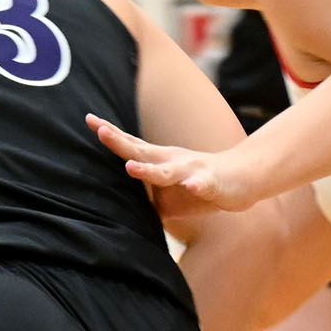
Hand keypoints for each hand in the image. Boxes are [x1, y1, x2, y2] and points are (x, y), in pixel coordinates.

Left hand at [86, 113, 261, 211]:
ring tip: (130, 167)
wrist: (242, 178)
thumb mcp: (166, 188)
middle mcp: (172, 161)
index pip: (131, 145)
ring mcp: (192, 171)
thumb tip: (120, 211)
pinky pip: (204, 185)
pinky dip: (197, 186)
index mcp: (160, 159)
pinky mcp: (212, 184)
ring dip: (148, 170)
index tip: (89, 119)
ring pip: (168, 171)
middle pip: (142, 152)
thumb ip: (145, 194)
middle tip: (100, 130)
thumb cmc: (199, 183)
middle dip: (120, 142)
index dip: (110, 134)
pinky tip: (191, 186)